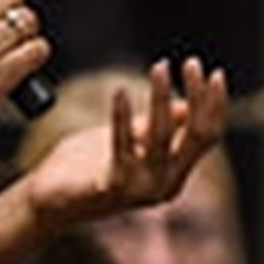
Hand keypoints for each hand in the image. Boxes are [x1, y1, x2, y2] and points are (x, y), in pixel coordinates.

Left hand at [26, 58, 227, 228]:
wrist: (48, 200)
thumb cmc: (87, 166)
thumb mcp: (129, 140)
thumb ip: (156, 126)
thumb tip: (188, 104)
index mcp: (175, 174)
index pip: (208, 136)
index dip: (214, 104)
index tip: (214, 71)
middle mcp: (166, 185)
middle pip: (197, 136)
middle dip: (199, 97)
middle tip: (190, 63)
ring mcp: (141, 189)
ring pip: (161, 135)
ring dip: (161, 97)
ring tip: (159, 66)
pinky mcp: (112, 186)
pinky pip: (121, 145)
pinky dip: (122, 115)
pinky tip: (120, 91)